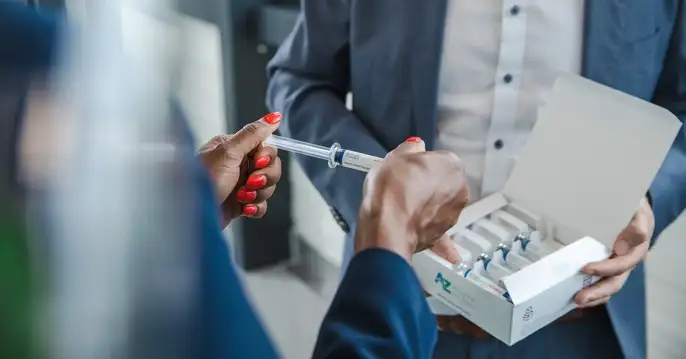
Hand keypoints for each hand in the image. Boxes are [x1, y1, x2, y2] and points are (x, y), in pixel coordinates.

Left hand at [198, 112, 282, 226]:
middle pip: (270, 166)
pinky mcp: (240, 204)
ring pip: (268, 186)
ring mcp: (239, 185)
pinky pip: (261, 204)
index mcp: (232, 148)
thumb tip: (273, 117)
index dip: (266, 157)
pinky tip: (245, 209)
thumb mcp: (228, 153)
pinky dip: (256, 207)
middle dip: (265, 177)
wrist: (190, 217)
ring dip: (259, 193)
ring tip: (242, 198)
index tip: (257, 163)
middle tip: (250, 183)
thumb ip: (252, 134)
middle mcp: (236, 164)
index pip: (264, 146)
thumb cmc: (202, 182)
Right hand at [354, 137, 468, 262]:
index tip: (405, 168)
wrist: (387, 226)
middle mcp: (458, 189)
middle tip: (401, 186)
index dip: (419, 164)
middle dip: (425, 185)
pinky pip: (440, 232)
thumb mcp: (394, 157)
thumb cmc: (392, 190)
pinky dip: (443, 243)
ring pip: (438, 205)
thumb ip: (409, 149)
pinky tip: (448, 253)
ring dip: (426, 206)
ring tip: (401, 207)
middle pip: (441, 182)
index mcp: (451, 165)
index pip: (437, 159)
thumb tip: (415, 146)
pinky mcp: (442, 233)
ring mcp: (452, 213)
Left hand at [575, 196, 653, 306]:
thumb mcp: (636, 211)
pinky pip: (602, 283)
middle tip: (579, 298)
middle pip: (615, 282)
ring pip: (609, 286)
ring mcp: (618, 266)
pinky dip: (592, 291)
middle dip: (597, 291)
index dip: (604, 269)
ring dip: (594, 296)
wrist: (632, 208)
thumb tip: (620, 247)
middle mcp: (627, 261)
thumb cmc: (632, 210)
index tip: (585, 268)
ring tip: (577, 301)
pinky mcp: (608, 266)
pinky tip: (576, 295)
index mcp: (636, 249)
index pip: (621, 264)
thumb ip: (634, 226)